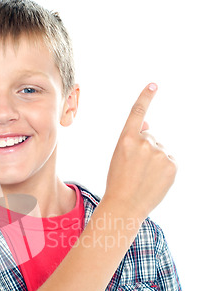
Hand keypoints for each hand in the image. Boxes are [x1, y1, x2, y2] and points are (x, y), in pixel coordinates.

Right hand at [104, 84, 176, 219]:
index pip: (138, 112)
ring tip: (144, 178)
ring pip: (160, 150)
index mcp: (126, 139)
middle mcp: (144, 142)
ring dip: (154, 160)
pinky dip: (164, 169)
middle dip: (145, 149)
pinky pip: (169, 160)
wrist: (125, 206)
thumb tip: (150, 124)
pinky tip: (154, 181)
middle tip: (135, 170)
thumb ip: (133, 139)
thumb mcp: (119, 157)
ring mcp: (159, 153)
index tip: (154, 84)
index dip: (146, 96)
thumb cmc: (118, 182)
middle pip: (150, 137)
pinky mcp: (172, 164)